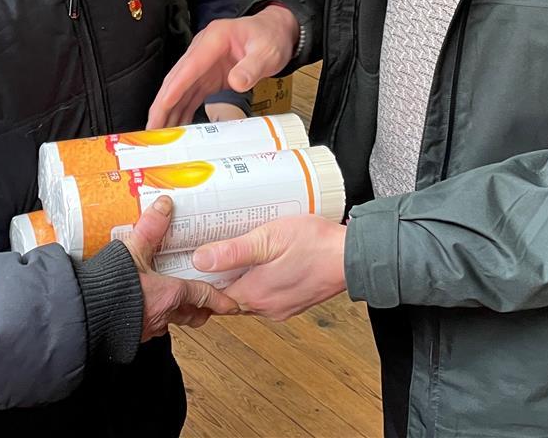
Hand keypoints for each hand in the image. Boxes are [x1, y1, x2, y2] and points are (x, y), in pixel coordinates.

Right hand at [124, 196, 238, 339]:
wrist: (85, 314)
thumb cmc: (110, 286)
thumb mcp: (133, 251)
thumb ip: (150, 228)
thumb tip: (164, 205)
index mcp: (170, 295)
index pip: (203, 296)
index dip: (219, 299)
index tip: (232, 304)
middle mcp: (162, 315)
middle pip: (191, 315)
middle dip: (201, 310)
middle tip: (209, 303)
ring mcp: (146, 328)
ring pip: (171, 322)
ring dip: (177, 314)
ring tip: (177, 302)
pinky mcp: (130, 334)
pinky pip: (150, 327)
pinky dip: (154, 318)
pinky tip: (146, 308)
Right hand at [147, 6, 299, 127]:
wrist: (274, 32)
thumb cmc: (270, 37)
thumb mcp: (267, 51)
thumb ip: (252, 66)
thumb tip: (236, 82)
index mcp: (214, 39)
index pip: (189, 66)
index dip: (175, 87)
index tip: (163, 105)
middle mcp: (202, 51)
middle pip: (177, 79)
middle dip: (162, 104)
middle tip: (152, 127)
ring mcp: (203, 64)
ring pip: (180, 90)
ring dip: (168, 111)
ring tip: (158, 133)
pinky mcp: (207, 77)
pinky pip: (190, 95)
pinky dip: (181, 111)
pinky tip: (175, 126)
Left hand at [192, 215, 346, 320]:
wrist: (353, 257)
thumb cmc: (314, 244)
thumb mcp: (268, 239)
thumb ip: (233, 252)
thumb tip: (200, 260)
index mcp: (254, 294)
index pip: (213, 296)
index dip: (202, 279)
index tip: (194, 263)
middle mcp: (266, 308)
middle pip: (230, 297)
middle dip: (221, 278)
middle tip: (215, 252)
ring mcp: (281, 308)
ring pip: (250, 296)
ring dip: (242, 279)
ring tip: (239, 254)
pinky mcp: (294, 303)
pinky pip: (268, 296)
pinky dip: (261, 282)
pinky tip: (265, 263)